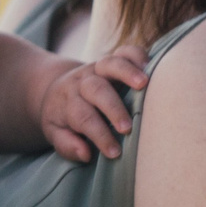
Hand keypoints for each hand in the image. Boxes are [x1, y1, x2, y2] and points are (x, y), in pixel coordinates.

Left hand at [38, 45, 149, 163]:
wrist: (55, 89)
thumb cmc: (62, 117)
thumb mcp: (54, 133)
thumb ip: (66, 145)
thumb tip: (85, 154)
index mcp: (68, 103)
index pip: (83, 118)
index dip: (99, 135)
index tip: (114, 152)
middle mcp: (82, 83)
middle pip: (96, 90)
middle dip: (113, 109)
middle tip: (127, 128)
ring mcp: (96, 69)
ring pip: (109, 64)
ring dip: (127, 72)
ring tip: (144, 84)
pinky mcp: (110, 61)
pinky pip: (124, 52)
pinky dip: (137, 55)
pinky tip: (150, 66)